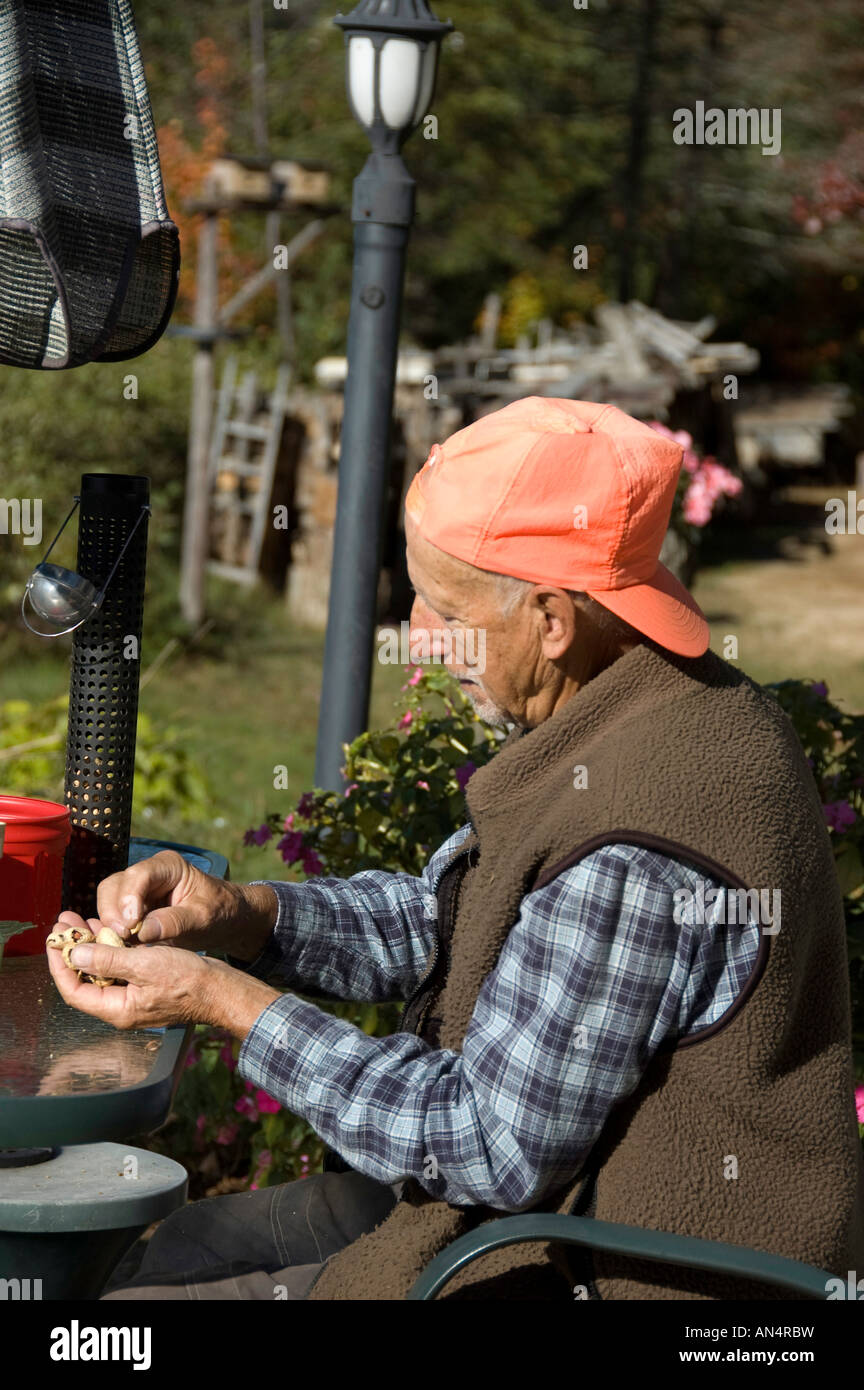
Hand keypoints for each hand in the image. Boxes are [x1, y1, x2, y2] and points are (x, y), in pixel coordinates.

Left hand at [46, 910, 280, 1036]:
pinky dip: (109, 948)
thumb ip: (108, 959)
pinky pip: (117, 968)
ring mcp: (132, 997)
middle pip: (84, 979)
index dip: (60, 964)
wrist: (220, 989)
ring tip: (81, 919)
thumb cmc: (188, 980)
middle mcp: (120, 1007)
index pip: (73, 990)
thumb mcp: (145, 965)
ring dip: (90, 945)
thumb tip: (75, 954)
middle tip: (65, 922)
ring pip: (100, 971)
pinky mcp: (143, 987)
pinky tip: (107, 929)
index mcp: (117, 1009)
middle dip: (73, 950)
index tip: (55, 939)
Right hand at [95, 850, 277, 958]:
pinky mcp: (131, 909)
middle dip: (113, 912)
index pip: (139, 875)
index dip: (129, 898)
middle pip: (114, 886)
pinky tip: (120, 947)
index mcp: (168, 866)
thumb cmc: (219, 912)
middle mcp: (147, 873)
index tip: (130, 925)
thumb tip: (143, 931)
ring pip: (108, 901)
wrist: (224, 919)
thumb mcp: (203, 918)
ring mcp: (136, 890)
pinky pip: (112, 917)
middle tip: (121, 938)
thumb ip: (175, 922)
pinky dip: (112, 931)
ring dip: (110, 924)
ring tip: (122, 945)